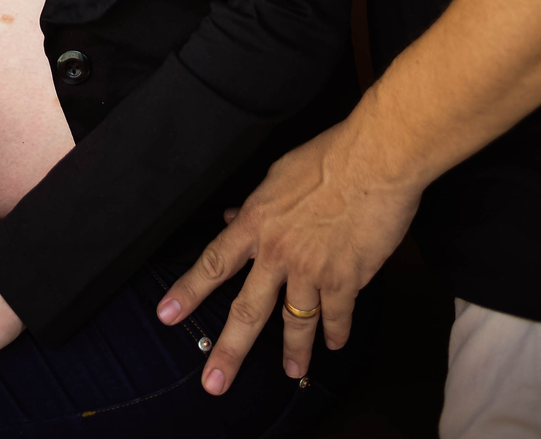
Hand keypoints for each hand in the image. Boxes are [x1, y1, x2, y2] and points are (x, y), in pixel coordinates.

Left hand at [156, 118, 420, 388]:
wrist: (374, 160)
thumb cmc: (329, 157)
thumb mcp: (279, 174)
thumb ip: (257, 204)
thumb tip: (234, 215)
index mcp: (256, 221)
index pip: (214, 262)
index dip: (188, 292)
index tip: (166, 315)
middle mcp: (278, 251)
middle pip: (247, 310)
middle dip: (229, 350)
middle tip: (214, 382)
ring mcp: (311, 269)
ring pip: (295, 321)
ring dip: (293, 352)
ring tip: (291, 371)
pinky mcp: (346, 278)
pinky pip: (336, 316)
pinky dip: (336, 332)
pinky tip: (335, 342)